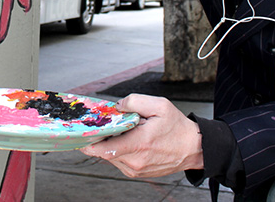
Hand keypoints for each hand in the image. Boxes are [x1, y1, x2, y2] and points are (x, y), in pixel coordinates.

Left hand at [81, 94, 203, 177]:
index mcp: (139, 144)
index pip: (104, 149)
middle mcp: (135, 161)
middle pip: (104, 151)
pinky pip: (119, 161)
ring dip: (111, 144)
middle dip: (101, 138)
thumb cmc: (177, 127)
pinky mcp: (137, 173)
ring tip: (124, 132)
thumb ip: (134, 101)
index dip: (89, 142)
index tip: (80, 135)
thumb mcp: (159, 105)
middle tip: (103, 125)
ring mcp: (136, 170)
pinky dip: (119, 150)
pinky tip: (129, 140)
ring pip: (111, 156)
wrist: (194, 148)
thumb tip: (116, 105)